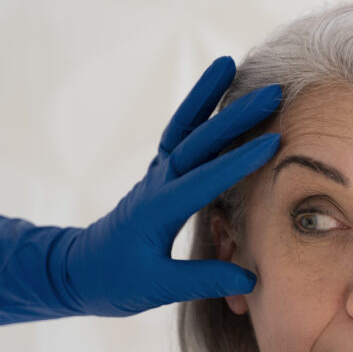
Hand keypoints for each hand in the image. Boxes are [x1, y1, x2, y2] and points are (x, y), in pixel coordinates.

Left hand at [57, 57, 279, 315]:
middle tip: (272, 92)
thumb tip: (250, 280)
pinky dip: (197, 108)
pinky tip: (216, 90)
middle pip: (198, 141)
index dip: (239, 161)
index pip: (205, 179)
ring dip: (208, 95)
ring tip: (230, 63)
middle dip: (235, 115)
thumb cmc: (116, 282)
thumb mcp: (158, 288)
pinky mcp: (160, 173)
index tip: (273, 143)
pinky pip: (180, 133)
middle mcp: (158, 183)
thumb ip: (204, 280)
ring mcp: (157, 174)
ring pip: (184, 126)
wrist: (78, 271)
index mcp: (159, 210)